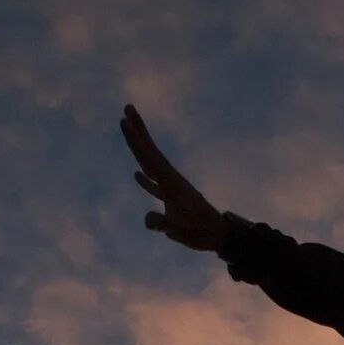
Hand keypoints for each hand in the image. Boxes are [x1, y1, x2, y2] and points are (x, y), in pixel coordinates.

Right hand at [122, 103, 225, 252]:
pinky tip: (136, 175)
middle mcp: (170, 181)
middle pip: (150, 152)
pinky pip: (154, 186)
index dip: (136, 141)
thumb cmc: (202, 232)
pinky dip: (145, 180)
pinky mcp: (171, 201)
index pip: (150, 158)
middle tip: (127, 108)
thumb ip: (163, 224)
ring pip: (150, 165)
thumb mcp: (181, 230)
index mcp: (172, 183)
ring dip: (140, 148)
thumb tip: (148, 220)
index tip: (125, 121)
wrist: (218, 236)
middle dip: (138, 131)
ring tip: (130, 133)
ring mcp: (171, 189)